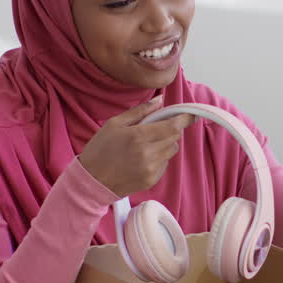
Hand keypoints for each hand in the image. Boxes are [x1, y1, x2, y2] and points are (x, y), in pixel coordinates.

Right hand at [78, 96, 194, 195]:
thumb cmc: (99, 149)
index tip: (191, 114)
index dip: (184, 119)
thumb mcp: (114, 124)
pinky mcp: (151, 180)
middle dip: (170, 130)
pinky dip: (159, 158)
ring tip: (145, 145)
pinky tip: (142, 159)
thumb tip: (160, 100)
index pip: (172, 126)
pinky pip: (164, 164)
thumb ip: (140, 111)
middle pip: (174, 138)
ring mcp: (151, 169)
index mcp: (138, 136)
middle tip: (156, 128)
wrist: (91, 182)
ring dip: (165, 144)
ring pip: (171, 151)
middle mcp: (148, 153)